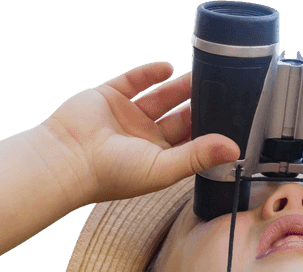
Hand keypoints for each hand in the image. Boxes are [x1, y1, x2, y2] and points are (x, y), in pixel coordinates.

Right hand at [40, 61, 239, 205]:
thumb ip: (199, 156)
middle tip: (222, 89)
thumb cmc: (113, 173)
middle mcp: (143, 139)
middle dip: (198, 105)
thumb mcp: (163, 168)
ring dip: (180, 86)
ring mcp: (126, 117)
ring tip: (202, 73)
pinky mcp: (109, 97)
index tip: (231, 117)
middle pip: (178, 118)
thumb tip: (235, 149)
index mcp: (157, 160)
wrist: (67, 158)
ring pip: (159, 97)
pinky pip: (133, 81)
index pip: (190, 143)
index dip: (209, 131)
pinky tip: (168, 67)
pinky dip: (150, 73)